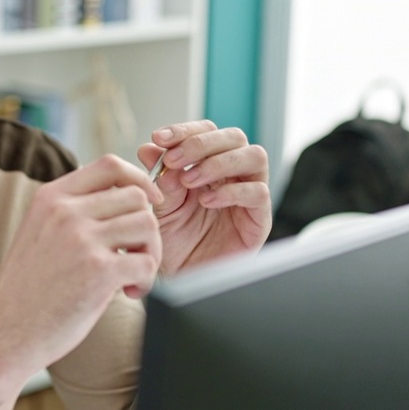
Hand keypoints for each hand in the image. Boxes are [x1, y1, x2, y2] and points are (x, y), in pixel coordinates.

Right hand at [0, 155, 162, 378]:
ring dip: (151, 251)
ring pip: (147, 225)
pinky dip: (147, 280)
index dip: (140, 180)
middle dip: (147, 225)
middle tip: (135, 253)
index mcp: (50, 197)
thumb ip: (72, 212)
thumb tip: (122, 199)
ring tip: (132, 275)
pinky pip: (146, 262)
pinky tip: (129, 292)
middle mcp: (65, 211)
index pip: (110, 165)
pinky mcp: (98, 271)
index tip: (150, 203)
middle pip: (136, 196)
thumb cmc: (27, 289)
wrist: (4, 332)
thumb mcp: (40, 232)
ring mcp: (81, 239)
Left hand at [139, 120, 270, 274]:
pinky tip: (207, 202)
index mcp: (209, 164)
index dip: (185, 130)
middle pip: (234, 136)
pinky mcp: (259, 218)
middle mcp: (233, 174)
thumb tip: (148, 148)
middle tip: (174, 159)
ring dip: (219, 162)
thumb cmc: (173, 242)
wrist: (182, 279)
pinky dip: (231, 192)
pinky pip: (258, 193)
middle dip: (201, 143)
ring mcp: (249, 194)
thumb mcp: (159, 206)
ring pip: (254, 156)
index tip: (159, 138)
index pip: (206, 131)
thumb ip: (158, 178)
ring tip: (190, 180)